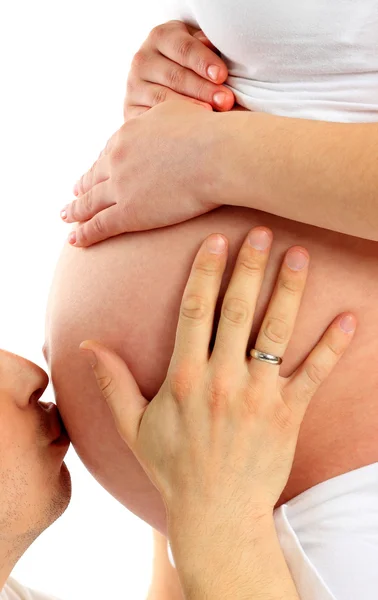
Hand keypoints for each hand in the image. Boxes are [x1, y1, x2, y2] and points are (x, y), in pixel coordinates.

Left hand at [61, 100, 222, 245]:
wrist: (217, 154)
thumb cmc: (209, 133)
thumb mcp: (178, 112)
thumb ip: (164, 121)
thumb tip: (168, 123)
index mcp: (129, 135)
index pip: (110, 153)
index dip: (101, 166)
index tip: (95, 173)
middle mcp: (118, 159)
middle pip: (94, 177)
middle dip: (82, 187)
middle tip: (74, 195)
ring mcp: (121, 187)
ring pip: (90, 202)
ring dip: (75, 211)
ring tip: (67, 217)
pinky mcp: (129, 213)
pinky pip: (99, 225)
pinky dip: (84, 233)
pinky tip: (75, 240)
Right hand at [80, 227, 355, 521]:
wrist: (217, 514)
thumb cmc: (174, 468)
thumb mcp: (133, 426)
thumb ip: (113, 383)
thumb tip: (87, 345)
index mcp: (185, 377)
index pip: (195, 311)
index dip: (205, 272)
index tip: (216, 240)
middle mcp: (222, 379)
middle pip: (238, 311)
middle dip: (249, 267)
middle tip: (261, 230)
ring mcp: (258, 395)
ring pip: (277, 333)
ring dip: (289, 291)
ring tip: (300, 254)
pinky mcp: (288, 414)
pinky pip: (314, 374)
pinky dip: (332, 346)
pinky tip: (349, 318)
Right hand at [124, 20, 234, 120]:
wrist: (161, 84)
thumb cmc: (192, 64)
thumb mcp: (199, 48)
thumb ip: (207, 46)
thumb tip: (212, 46)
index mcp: (161, 37)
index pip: (183, 48)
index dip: (203, 61)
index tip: (222, 76)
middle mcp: (143, 60)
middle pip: (174, 76)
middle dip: (203, 89)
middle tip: (226, 101)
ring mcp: (134, 87)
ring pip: (162, 99)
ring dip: (189, 108)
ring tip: (211, 115)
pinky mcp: (131, 111)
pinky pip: (150, 120)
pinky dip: (169, 126)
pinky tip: (187, 130)